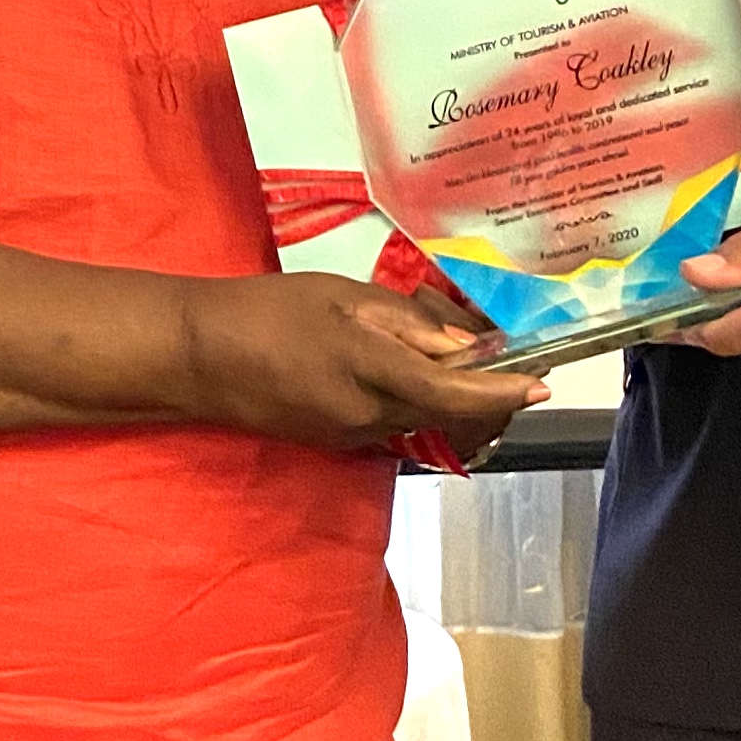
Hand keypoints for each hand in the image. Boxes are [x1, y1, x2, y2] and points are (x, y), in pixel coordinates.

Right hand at [179, 275, 546, 456]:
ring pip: (426, 421)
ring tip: (461, 358)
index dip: (502, 393)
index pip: (453, 392)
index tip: (541, 385)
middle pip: (449, 415)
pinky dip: (419, 403)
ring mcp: (353, 436)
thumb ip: (405, 324)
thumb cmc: (267, 312)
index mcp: (368, 370)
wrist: (199, 357)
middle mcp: (367, 416)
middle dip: (487, 394)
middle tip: (509, 359)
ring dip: (454, 399)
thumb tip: (460, 347)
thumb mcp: (341, 298)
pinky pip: (397, 424)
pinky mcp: (339, 442)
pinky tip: (412, 371)